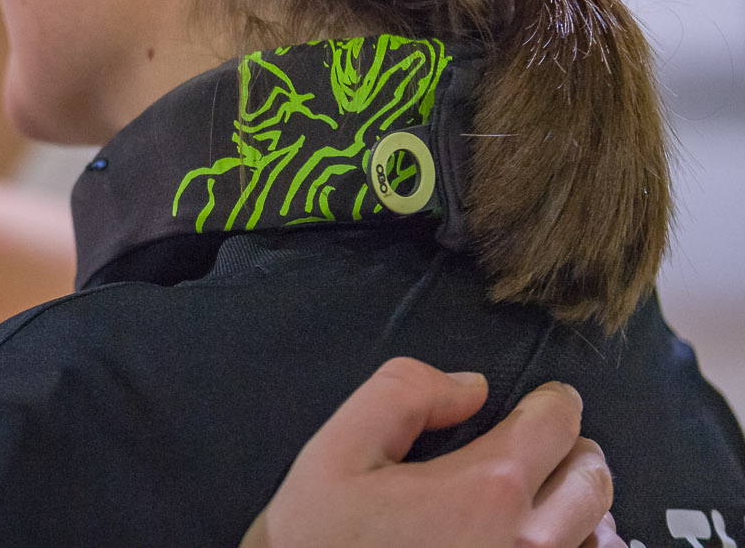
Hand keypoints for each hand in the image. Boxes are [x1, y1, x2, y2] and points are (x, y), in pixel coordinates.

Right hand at [243, 357, 620, 547]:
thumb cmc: (322, 536)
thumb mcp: (339, 448)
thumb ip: (404, 393)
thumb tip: (471, 386)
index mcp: (487, 489)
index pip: (559, 422)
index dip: (551, 400)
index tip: (539, 401)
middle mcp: (529, 542)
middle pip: (592, 475)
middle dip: (569, 448)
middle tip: (536, 444)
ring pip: (597, 529)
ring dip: (574, 502)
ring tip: (537, 493)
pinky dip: (570, 545)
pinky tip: (530, 539)